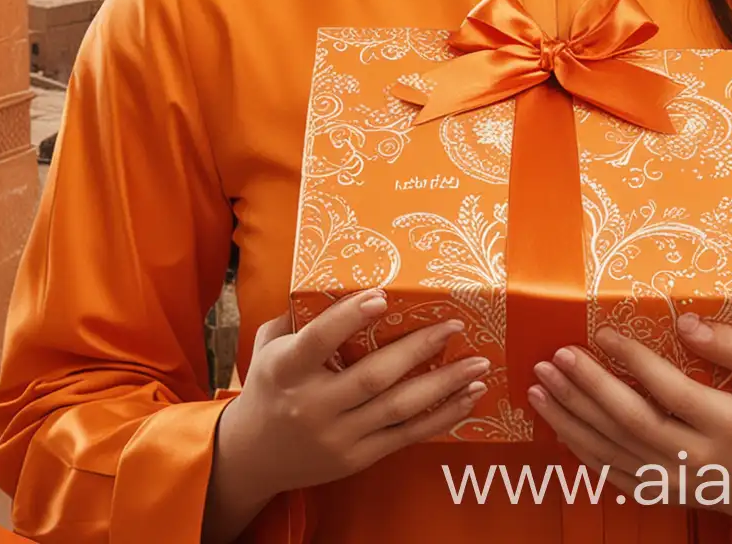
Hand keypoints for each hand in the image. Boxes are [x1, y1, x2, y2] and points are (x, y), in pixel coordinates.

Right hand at [201, 289, 487, 543]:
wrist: (253, 456)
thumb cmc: (268, 385)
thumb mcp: (267, 346)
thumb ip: (297, 315)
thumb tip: (339, 273)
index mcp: (286, 370)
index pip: (318, 341)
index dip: (348, 318)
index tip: (381, 295)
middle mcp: (313, 406)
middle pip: (372, 377)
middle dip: (418, 349)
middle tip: (455, 324)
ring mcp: (338, 436)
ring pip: (398, 409)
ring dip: (443, 385)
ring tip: (478, 365)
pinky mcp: (356, 458)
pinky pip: (405, 437)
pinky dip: (441, 418)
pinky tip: (467, 398)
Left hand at [527, 304, 731, 527]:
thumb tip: (690, 321)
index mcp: (727, 424)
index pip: (672, 392)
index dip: (635, 363)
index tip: (603, 332)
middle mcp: (697, 458)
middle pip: (632, 422)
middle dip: (588, 388)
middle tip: (556, 356)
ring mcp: (673, 480)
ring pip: (612, 448)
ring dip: (570, 415)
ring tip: (539, 383)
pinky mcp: (656, 491)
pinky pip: (608, 470)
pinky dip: (577, 445)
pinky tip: (553, 418)